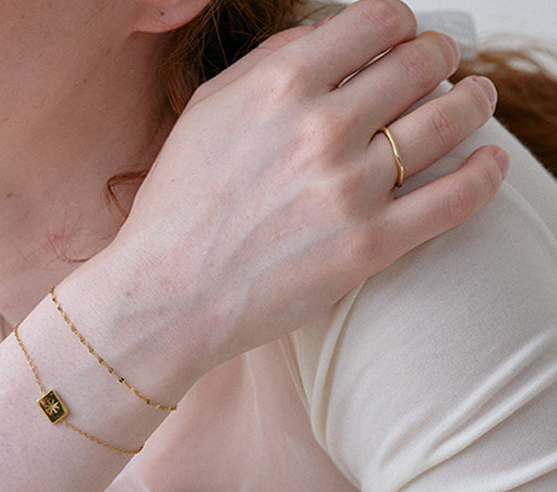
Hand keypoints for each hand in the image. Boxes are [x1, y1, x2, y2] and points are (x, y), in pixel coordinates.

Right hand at [74, 0, 507, 396]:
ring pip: (448, 118)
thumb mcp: (206, 114)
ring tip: (476, 102)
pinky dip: (485, 172)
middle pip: (422, 63)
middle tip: (443, 68)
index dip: (402, 26)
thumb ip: (268, 65)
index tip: (404, 39)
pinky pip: (455, 197)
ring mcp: (350, 188)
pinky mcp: (368, 246)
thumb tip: (330, 38)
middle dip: (439, 57)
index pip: (378, 22)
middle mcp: (322, 127)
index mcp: (281, 84)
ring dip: (473, 101)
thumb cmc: (176, 211)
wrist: (166, 296)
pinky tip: (492, 161)